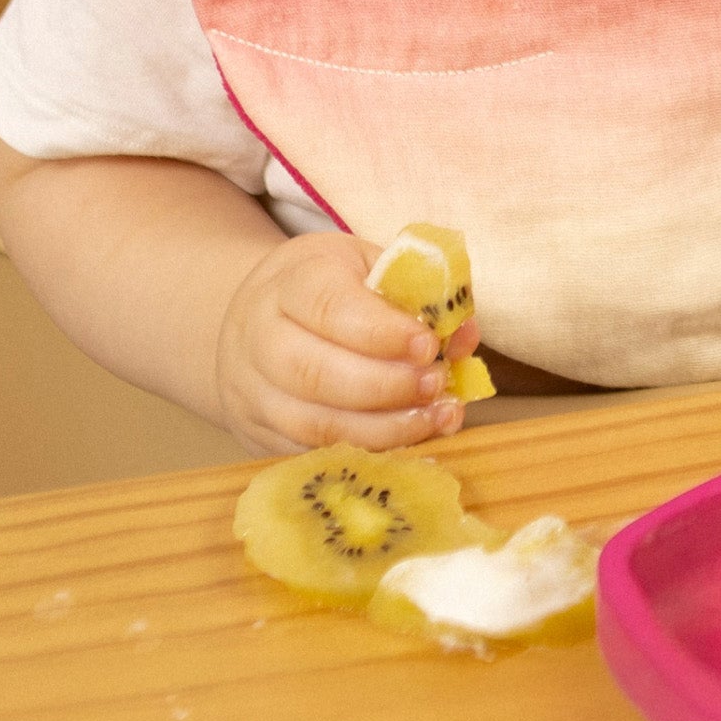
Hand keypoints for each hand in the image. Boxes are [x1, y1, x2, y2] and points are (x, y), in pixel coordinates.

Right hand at [216, 229, 482, 455]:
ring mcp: (256, 393)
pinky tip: (411, 440)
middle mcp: (262, 338)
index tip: (427, 344)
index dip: (382, 332)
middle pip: (315, 374)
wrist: (259, 316)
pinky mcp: (263, 435)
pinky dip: (369, 453)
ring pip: (315, 425)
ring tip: (435, 415)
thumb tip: (464, 335)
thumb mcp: (370, 266)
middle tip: (437, 384)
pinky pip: (315, 454)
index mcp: (291, 282)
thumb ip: (419, 294)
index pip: (329, 307)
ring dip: (385, 429)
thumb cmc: (331, 286)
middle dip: (387, 386)